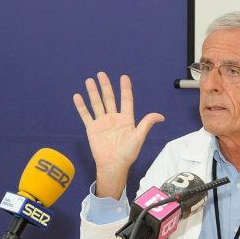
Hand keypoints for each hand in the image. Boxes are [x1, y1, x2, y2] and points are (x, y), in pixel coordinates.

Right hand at [73, 72, 163, 198]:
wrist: (113, 165)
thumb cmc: (127, 153)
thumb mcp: (139, 137)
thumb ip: (147, 124)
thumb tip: (161, 116)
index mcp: (126, 119)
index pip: (125, 100)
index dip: (125, 89)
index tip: (124, 77)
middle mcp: (114, 118)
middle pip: (109, 98)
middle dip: (105, 86)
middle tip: (101, 74)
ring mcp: (102, 123)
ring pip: (97, 104)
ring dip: (93, 92)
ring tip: (89, 80)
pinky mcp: (92, 129)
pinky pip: (86, 115)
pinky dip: (81, 106)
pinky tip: (77, 96)